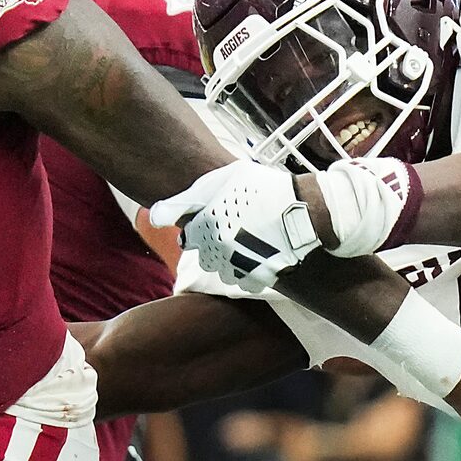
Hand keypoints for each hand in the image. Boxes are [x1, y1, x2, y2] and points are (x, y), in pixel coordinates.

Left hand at [151, 160, 313, 291]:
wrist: (306, 211)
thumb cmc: (265, 188)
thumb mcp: (224, 179)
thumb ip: (187, 198)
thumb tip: (153, 217)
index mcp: (207, 225)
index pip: (188, 239)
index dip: (200, 229)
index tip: (213, 222)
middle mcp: (219, 249)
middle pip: (205, 258)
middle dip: (213, 246)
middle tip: (232, 231)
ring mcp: (239, 266)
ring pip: (223, 272)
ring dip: (229, 260)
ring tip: (247, 242)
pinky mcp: (258, 277)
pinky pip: (244, 281)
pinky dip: (248, 271)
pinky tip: (259, 254)